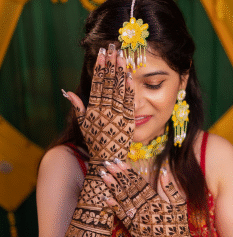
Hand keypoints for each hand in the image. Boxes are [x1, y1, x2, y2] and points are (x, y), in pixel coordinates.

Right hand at [67, 44, 134, 161]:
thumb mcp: (83, 125)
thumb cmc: (94, 141)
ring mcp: (118, 114)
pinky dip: (129, 88)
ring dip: (120, 71)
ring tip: (122, 55)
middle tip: (112, 47)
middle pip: (108, 83)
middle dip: (110, 64)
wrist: (107, 158)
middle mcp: (105, 110)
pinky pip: (129, 101)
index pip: (96, 84)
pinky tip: (130, 75)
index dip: (99, 68)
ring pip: (119, 89)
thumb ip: (77, 107)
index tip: (101, 54)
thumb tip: (67, 92)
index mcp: (93, 109)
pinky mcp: (129, 120)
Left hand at [100, 159, 193, 236]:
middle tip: (107, 163)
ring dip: (112, 187)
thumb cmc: (178, 224)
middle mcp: (145, 207)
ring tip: (103, 175)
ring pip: (123, 199)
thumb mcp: (179, 204)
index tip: (118, 161)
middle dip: (117, 175)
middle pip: (128, 188)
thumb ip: (170, 187)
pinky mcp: (133, 229)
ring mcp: (138, 218)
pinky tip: (105, 197)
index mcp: (155, 200)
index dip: (127, 171)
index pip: (138, 182)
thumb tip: (163, 170)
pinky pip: (121, 216)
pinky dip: (114, 206)